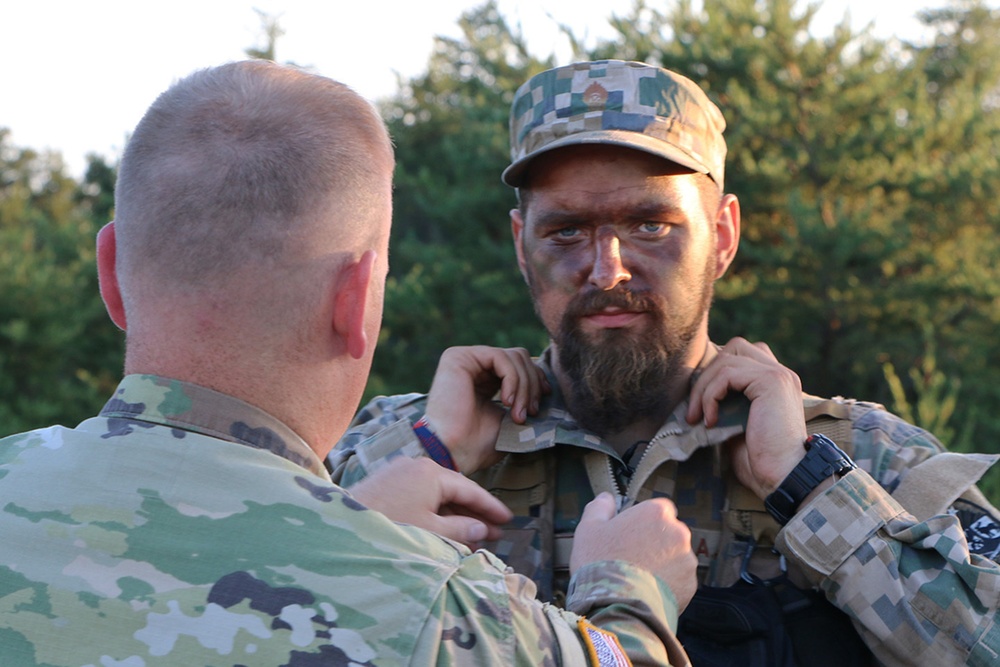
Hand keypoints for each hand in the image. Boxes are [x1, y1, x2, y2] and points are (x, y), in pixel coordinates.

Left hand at [349, 458, 512, 546]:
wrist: (340, 526)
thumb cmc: (388, 528)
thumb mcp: (431, 532)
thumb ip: (461, 530)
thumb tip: (482, 529)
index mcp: (431, 473)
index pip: (470, 490)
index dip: (491, 507)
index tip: (508, 519)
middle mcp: (416, 466)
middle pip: (454, 491)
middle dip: (474, 514)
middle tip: (495, 533)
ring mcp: (399, 473)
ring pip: (436, 495)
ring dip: (454, 516)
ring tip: (471, 537)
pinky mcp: (385, 484)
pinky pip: (419, 496)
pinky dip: (434, 512)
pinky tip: (442, 530)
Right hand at [424, 346, 549, 472]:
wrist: (454, 453)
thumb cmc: (478, 444)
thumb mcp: (510, 417)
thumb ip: (524, 398)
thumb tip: (550, 387)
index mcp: (484, 378)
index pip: (519, 363)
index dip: (537, 378)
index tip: (545, 398)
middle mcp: (474, 365)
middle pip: (520, 356)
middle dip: (532, 385)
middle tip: (530, 413)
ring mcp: (465, 359)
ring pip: (514, 356)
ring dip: (524, 387)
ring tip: (518, 414)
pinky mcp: (457, 357)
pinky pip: (500, 357)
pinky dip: (512, 380)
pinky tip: (507, 402)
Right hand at [571, 493, 698, 610]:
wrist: (616, 606)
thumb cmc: (601, 563)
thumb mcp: (589, 529)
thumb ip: (600, 508)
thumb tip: (606, 498)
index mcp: (656, 512)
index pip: (659, 509)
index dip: (644, 522)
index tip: (631, 534)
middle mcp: (678, 532)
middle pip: (669, 533)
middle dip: (655, 543)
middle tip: (632, 558)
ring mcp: (686, 560)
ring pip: (675, 558)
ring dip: (662, 564)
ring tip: (638, 578)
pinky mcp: (689, 585)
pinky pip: (679, 581)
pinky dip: (667, 585)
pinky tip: (647, 592)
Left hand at [687, 337, 807, 498]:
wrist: (784, 477)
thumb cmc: (761, 460)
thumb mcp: (737, 424)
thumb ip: (726, 403)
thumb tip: (697, 393)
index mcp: (776, 382)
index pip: (742, 354)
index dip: (717, 371)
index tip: (701, 401)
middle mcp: (780, 373)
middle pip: (734, 348)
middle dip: (708, 375)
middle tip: (694, 409)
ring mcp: (778, 375)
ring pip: (726, 360)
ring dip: (703, 389)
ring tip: (697, 417)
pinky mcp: (771, 381)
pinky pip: (727, 375)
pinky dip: (711, 396)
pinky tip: (711, 420)